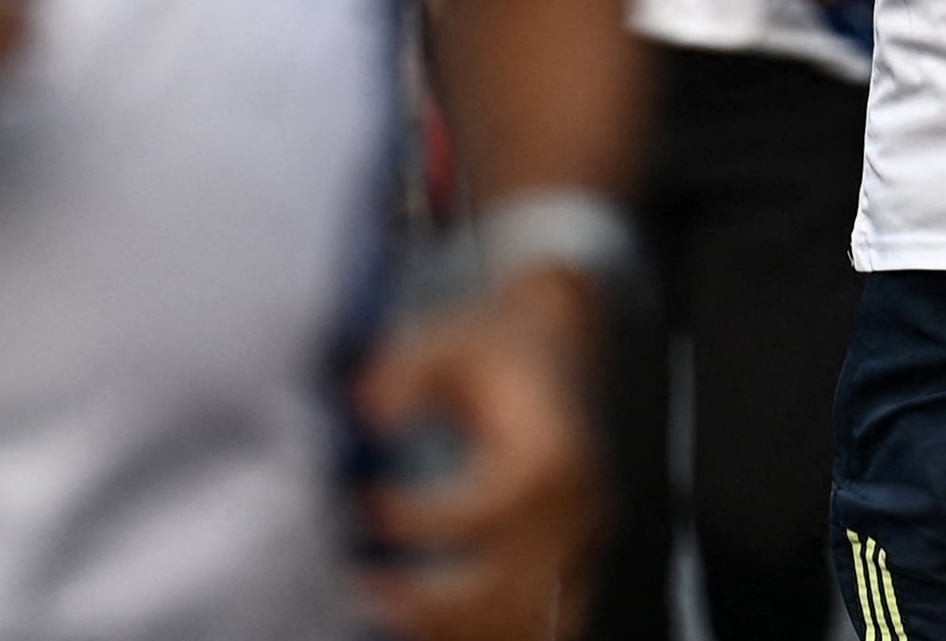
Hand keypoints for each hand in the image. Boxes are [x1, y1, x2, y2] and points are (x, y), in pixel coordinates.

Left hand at [358, 272, 600, 640]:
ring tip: (387, 611)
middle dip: (427, 602)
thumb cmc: (494, 343)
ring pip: (528, 622)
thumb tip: (368, 412)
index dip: (419, 520)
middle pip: (507, 589)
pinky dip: (495, 633)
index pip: (485, 512)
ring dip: (457, 630)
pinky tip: (434, 628)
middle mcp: (578, 509)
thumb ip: (405, 372)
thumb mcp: (446, 339)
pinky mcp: (579, 562)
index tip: (362, 505)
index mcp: (552, 455)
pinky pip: (546, 624)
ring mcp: (585, 543)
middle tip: (360, 586)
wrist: (557, 336)